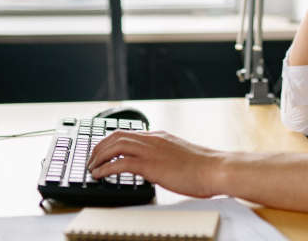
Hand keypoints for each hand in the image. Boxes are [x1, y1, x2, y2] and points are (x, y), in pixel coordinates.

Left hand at [87, 130, 222, 198]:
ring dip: (98, 157)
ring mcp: (151, 151)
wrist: (216, 169)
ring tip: (91, 168)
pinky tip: (99, 176)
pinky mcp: (151, 165)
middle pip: (116, 136)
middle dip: (99, 148)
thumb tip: (157, 166)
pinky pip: (120, 163)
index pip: (127, 132)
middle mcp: (153, 139)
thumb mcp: (180, 156)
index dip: (109, 141)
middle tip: (91, 160)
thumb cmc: (204, 167)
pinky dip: (105, 169)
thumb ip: (166, 157)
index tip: (101, 151)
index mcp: (160, 137)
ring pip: (115, 145)